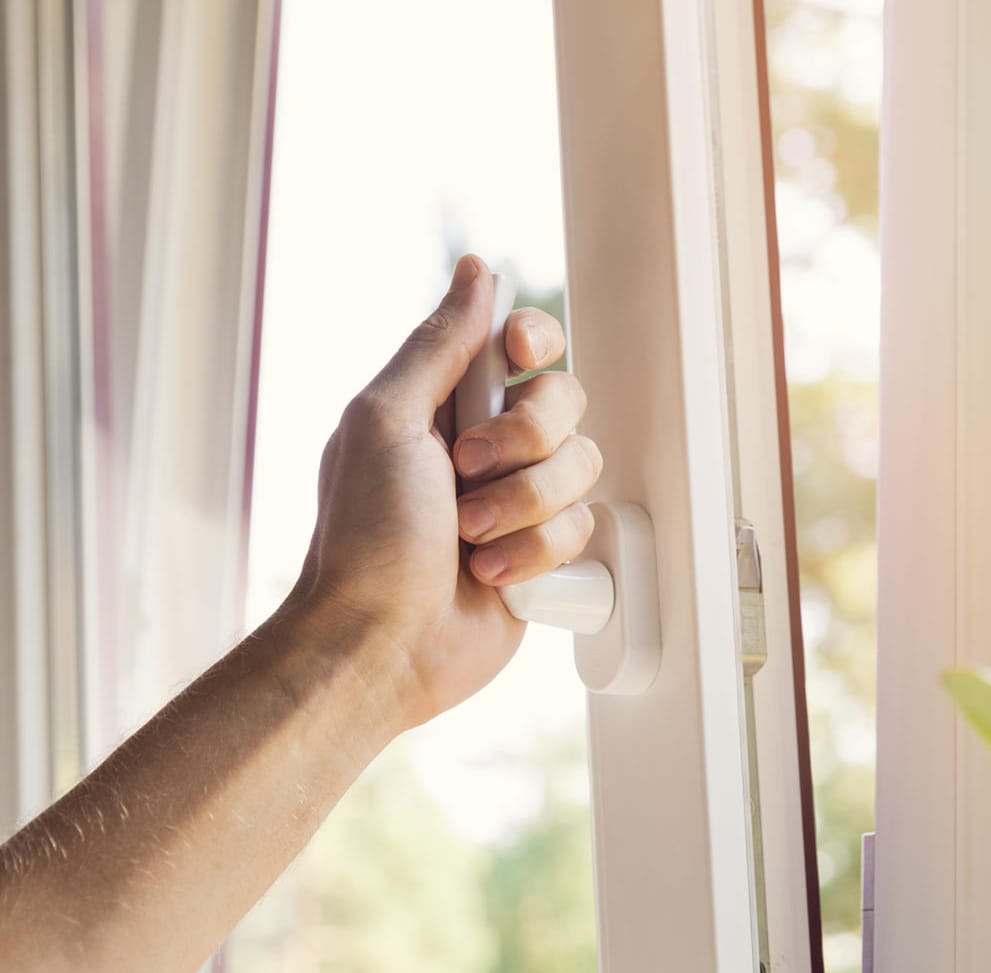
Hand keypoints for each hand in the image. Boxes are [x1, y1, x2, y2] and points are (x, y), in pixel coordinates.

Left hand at [292, 254, 600, 728]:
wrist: (382, 643)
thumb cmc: (366, 537)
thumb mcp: (386, 421)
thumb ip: (439, 345)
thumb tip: (477, 271)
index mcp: (445, 402)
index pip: (521, 342)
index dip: (534, 342)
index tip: (518, 357)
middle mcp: (488, 446)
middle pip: (565, 401)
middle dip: (524, 441)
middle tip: (466, 472)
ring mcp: (519, 501)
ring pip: (582, 467)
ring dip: (525, 506)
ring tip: (470, 538)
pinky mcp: (544, 554)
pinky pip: (584, 529)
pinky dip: (536, 554)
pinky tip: (491, 575)